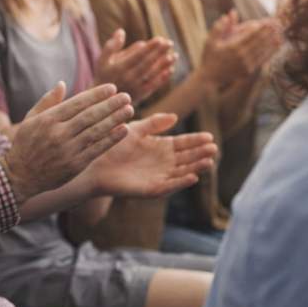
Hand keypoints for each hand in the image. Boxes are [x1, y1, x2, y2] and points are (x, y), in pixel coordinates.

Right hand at [2, 82, 133, 202]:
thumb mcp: (30, 120)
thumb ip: (47, 101)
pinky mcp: (75, 166)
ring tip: (129, 110)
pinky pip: (97, 149)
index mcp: (48, 120)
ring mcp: (67, 151)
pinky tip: (123, 129)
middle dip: (110, 105)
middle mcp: (58, 134)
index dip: (97, 94)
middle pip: (90, 116)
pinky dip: (111, 139)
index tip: (112, 88)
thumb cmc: (25, 145)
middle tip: (126, 96)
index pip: (77, 103)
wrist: (19, 176)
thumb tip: (62, 84)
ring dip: (115, 119)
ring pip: (96, 131)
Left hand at [84, 113, 216, 197]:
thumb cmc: (113, 145)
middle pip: (187, 158)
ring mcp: (158, 176)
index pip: (184, 143)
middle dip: (200, 154)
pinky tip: (192, 177)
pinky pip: (168, 186)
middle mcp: (163, 163)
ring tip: (209, 161)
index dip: (196, 140)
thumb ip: (154, 124)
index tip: (209, 136)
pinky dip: (180, 183)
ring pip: (182, 172)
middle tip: (213, 148)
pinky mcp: (150, 189)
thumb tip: (175, 117)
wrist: (94, 163)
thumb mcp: (136, 130)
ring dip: (196, 167)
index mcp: (161, 147)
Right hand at [95, 29, 174, 103]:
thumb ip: (112, 46)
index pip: (137, 56)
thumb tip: (121, 31)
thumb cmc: (104, 75)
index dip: (150, 48)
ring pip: (152, 75)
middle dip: (159, 53)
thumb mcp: (102, 60)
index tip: (160, 39)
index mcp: (119, 68)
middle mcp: (127, 78)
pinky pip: (154, 86)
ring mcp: (135, 88)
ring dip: (164, 65)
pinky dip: (163, 78)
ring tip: (174, 55)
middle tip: (170, 43)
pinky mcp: (140, 95)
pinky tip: (170, 69)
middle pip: (147, 64)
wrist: (104, 99)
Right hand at [200, 12, 282, 88]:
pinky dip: (271, 51)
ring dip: (273, 41)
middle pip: (259, 41)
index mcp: (233, 47)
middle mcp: (242, 56)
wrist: (210, 78)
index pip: (251, 35)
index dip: (261, 27)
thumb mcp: (210, 41)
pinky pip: (263, 59)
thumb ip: (219, 27)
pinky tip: (277, 45)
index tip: (269, 21)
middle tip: (278, 24)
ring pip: (263, 50)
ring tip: (281, 32)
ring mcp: (246, 64)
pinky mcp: (249, 71)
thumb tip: (228, 14)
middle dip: (269, 32)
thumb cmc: (209, 57)